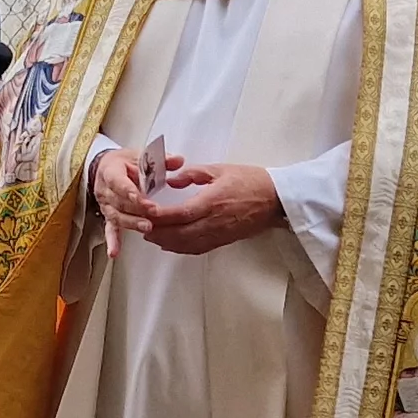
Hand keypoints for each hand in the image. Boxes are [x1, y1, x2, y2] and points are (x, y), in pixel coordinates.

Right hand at [93, 147, 150, 254]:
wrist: (106, 168)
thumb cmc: (124, 163)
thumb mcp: (140, 155)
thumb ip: (160, 159)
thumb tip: (178, 161)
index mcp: (111, 171)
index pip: (117, 181)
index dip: (129, 190)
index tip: (141, 197)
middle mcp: (105, 190)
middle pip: (119, 201)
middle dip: (137, 208)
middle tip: (153, 213)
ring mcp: (106, 205)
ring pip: (117, 216)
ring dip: (132, 223)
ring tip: (147, 227)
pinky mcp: (109, 216)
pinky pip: (110, 229)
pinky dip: (112, 241)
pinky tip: (115, 252)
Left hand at [140, 160, 282, 254]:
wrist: (276, 200)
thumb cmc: (251, 181)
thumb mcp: (221, 169)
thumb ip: (194, 174)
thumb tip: (172, 181)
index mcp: (211, 202)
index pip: (179, 214)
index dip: (159, 216)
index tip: (145, 213)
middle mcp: (213, 222)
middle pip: (178, 233)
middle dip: (157, 232)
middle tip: (140, 227)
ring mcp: (219, 234)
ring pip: (186, 244)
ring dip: (166, 242)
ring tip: (151, 236)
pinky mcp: (223, 240)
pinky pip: (197, 248)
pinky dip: (181, 247)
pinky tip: (171, 244)